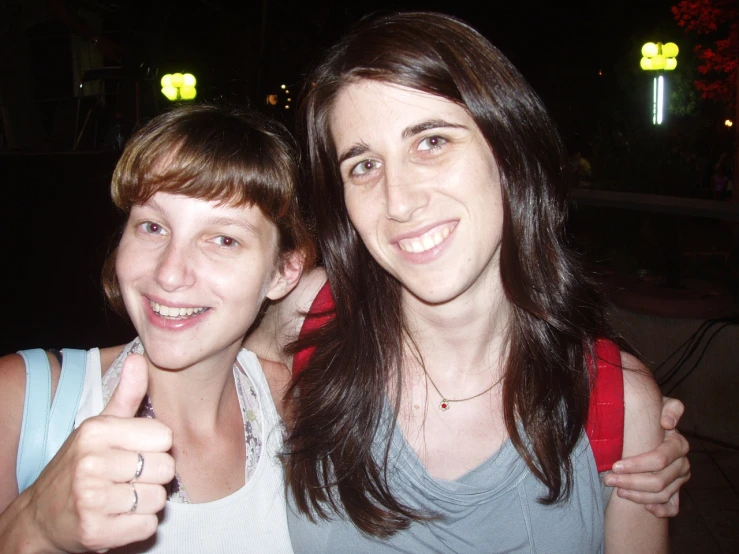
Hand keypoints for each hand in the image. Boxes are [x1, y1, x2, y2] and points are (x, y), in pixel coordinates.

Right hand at [21, 354, 173, 551]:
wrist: (39, 516)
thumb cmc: (79, 465)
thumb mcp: (99, 427)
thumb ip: (126, 395)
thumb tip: (139, 358)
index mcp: (96, 432)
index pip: (164, 437)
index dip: (156, 447)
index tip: (136, 452)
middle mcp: (91, 463)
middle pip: (165, 468)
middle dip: (153, 476)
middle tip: (129, 478)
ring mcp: (92, 500)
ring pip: (158, 499)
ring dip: (146, 502)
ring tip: (122, 497)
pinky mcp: (96, 532)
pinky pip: (147, 525)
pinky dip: (139, 525)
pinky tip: (118, 517)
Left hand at [604, 397, 689, 516]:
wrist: (653, 424)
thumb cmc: (652, 414)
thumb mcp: (660, 403)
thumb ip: (670, 407)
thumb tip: (667, 423)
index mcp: (678, 444)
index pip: (659, 459)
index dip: (637, 465)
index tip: (615, 465)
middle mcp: (682, 463)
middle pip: (659, 481)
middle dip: (631, 482)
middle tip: (608, 479)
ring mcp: (680, 479)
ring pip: (662, 495)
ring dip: (638, 496)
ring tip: (616, 490)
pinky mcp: (677, 489)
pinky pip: (673, 507)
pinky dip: (660, 510)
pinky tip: (646, 509)